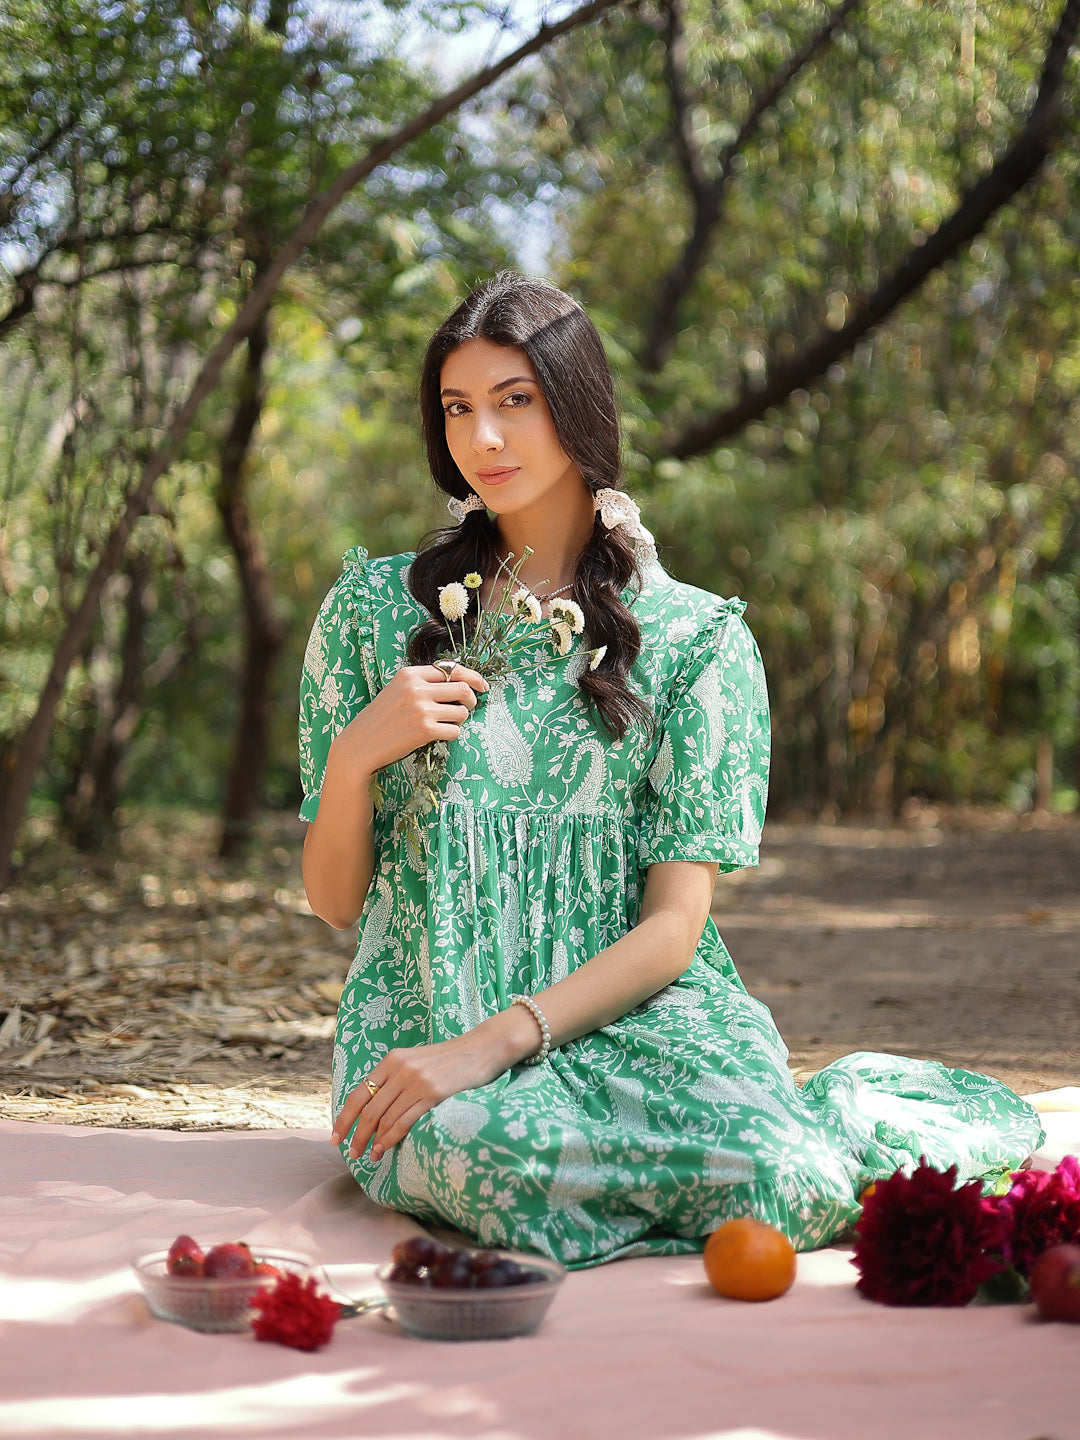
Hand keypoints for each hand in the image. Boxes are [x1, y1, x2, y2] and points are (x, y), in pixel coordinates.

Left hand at [330, 1030, 510, 1161]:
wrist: (482, 1048)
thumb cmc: (450, 1060)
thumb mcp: (416, 1061)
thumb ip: (395, 1079)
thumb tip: (375, 1111)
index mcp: (392, 1059)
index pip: (358, 1093)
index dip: (344, 1118)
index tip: (336, 1137)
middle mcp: (400, 1069)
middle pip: (368, 1110)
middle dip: (356, 1136)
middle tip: (352, 1154)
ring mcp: (416, 1081)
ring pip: (384, 1119)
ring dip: (373, 1142)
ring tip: (370, 1156)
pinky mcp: (433, 1093)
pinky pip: (404, 1122)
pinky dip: (390, 1139)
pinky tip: (385, 1149)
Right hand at [332, 661, 487, 775]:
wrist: (360, 744)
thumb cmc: (381, 718)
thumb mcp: (398, 690)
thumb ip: (423, 683)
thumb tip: (460, 681)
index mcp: (410, 674)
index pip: (453, 669)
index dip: (473, 677)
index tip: (482, 686)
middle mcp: (416, 688)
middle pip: (463, 689)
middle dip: (471, 700)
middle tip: (467, 708)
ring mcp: (421, 709)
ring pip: (462, 711)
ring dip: (460, 720)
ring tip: (447, 724)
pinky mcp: (424, 730)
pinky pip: (455, 730)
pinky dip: (452, 734)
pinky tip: (438, 735)